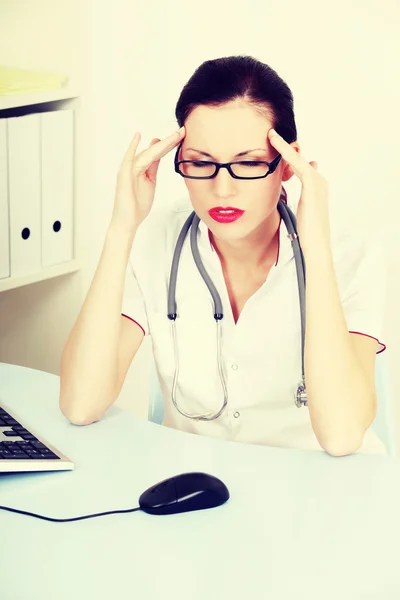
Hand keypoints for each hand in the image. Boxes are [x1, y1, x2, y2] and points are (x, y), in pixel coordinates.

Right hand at [111, 126, 185, 232]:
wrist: (127, 221)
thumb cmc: (137, 205)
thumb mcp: (150, 183)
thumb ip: (153, 168)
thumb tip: (158, 156)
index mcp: (143, 169)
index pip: (158, 153)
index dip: (169, 144)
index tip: (180, 136)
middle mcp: (135, 166)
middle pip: (154, 151)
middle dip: (168, 141)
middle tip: (181, 131)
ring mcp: (129, 170)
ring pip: (148, 154)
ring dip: (161, 144)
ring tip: (174, 136)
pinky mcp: (124, 175)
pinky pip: (129, 160)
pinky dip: (132, 148)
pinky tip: (138, 137)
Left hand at [268, 128, 330, 254]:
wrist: (316, 244)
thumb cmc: (306, 234)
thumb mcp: (299, 214)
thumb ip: (294, 204)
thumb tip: (287, 200)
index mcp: (316, 189)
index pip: (301, 168)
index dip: (288, 158)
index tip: (278, 149)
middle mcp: (319, 181)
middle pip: (299, 161)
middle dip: (286, 149)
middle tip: (271, 135)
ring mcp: (317, 181)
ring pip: (297, 159)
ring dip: (283, 146)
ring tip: (271, 135)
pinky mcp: (312, 184)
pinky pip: (297, 162)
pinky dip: (286, 152)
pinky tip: (275, 143)